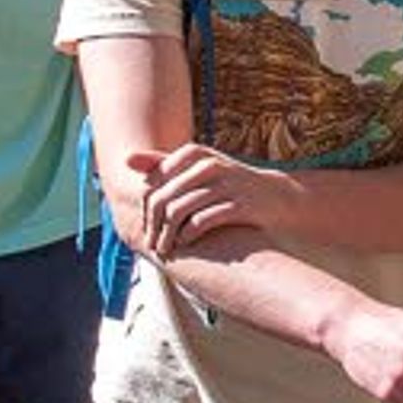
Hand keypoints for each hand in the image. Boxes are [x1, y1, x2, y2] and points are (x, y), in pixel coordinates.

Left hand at [128, 142, 295, 257]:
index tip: (147, 225)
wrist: (276, 196)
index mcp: (195, 154)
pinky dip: (189, 235)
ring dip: (167, 235)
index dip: (145, 207)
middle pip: (163, 198)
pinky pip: (202, 221)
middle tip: (151, 244)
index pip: (153, 182)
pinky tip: (186, 244)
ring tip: (166, 248)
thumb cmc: (229, 183)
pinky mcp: (240, 204)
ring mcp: (226, 184)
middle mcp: (209, 165)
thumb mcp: (198, 167)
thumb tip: (126, 159)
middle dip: (153, 225)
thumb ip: (163, 162)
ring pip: (179, 211)